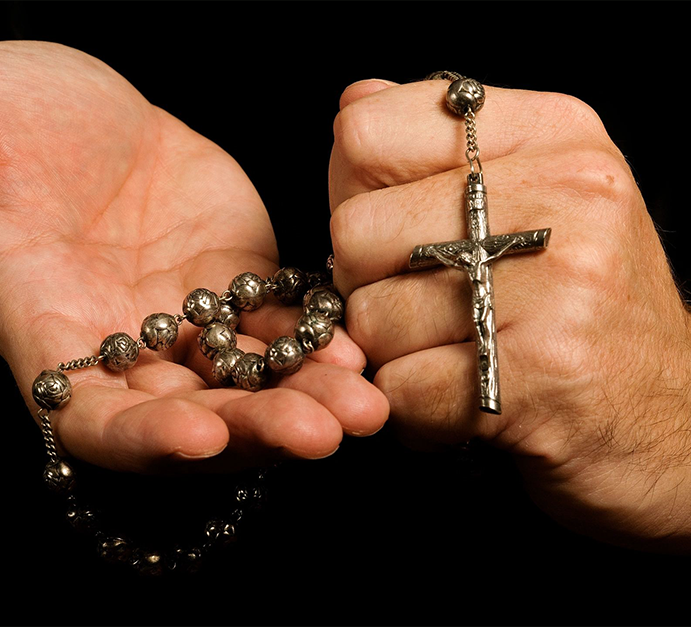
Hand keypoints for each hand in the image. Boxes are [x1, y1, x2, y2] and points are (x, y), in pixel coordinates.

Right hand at [0, 42, 387, 472]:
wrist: (62, 116)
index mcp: (47, 333)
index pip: (94, 418)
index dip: (144, 439)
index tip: (201, 437)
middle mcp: (122, 347)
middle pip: (194, 419)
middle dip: (258, 432)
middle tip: (328, 432)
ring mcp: (182, 319)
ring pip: (249, 382)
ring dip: (309, 397)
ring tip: (367, 402)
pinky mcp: (231, 281)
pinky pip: (280, 324)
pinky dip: (321, 339)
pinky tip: (364, 343)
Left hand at [329, 78, 690, 550]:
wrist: (671, 415)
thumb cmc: (589, 305)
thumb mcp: (536, 192)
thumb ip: (436, 147)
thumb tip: (354, 101)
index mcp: (552, 135)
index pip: (366, 134)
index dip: (354, 193)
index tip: (394, 228)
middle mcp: (564, 195)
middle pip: (354, 231)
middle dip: (368, 284)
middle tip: (426, 305)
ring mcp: (559, 285)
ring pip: (369, 317)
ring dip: (393, 354)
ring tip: (457, 352)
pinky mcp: (542, 375)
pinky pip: (400, 388)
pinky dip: (414, 407)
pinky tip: (464, 394)